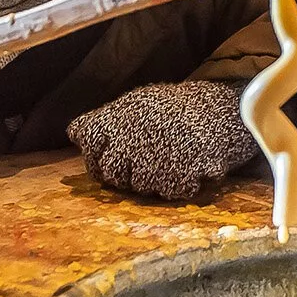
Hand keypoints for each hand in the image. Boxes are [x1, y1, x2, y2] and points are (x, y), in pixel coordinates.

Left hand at [69, 80, 258, 200]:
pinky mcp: (180, 174)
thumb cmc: (173, 110)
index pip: (88, 140)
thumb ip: (103, 121)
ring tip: (169, 158)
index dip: (96, 154)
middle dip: (123, 174)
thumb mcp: (135, 105)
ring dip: (152, 179)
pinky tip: (187, 166)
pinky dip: (179, 184)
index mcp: (118, 116)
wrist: (222, 109)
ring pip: (139, 187)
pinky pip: (170, 192)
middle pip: (109, 173)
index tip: (111, 156)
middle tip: (144, 160)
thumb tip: (74, 134)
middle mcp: (131, 137)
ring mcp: (155, 157)